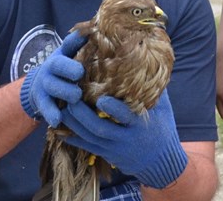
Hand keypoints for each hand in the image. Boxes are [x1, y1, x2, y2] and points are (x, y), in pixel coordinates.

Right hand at [19, 31, 86, 126]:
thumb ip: (84, 46)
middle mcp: (52, 66)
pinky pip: (45, 107)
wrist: (39, 86)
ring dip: (64, 91)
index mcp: (63, 53)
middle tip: (80, 74)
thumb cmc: (66, 70)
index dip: (74, 40)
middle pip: (58, 64)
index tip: (84, 37)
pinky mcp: (41, 100)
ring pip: (53, 86)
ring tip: (76, 96)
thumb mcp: (73, 56)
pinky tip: (57, 120)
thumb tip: (102, 29)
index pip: (68, 44)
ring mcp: (45, 83)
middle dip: (68, 68)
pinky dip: (50, 113)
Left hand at [61, 89, 188, 188]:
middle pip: (100, 129)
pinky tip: (59, 128)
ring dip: (74, 123)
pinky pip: (87, 147)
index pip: (125, 117)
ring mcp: (114, 148)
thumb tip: (147, 61)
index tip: (100, 98)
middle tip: (71, 97)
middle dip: (83, 114)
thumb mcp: (163, 108)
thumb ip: (154, 89)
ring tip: (63, 107)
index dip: (112, 109)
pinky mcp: (107, 154)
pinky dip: (72, 138)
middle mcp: (125, 138)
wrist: (161, 161)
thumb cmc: (163, 128)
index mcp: (140, 125)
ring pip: (90, 138)